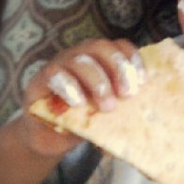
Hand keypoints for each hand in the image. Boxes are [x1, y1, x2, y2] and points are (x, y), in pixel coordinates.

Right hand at [16, 38, 144, 157]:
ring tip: (107, 106)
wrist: (49, 137)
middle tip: (127, 95)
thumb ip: (123, 110)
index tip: (141, 82)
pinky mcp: (40, 80)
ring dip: (98, 82)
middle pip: (101, 47)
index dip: (133, 59)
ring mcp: (60, 65)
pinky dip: (70, 87)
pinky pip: (54, 73)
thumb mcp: (108, 116)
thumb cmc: (84, 121)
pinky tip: (78, 103)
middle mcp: (80, 56)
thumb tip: (144, 116)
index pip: (119, 45)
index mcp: (100, 60)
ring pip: (80, 60)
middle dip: (118, 69)